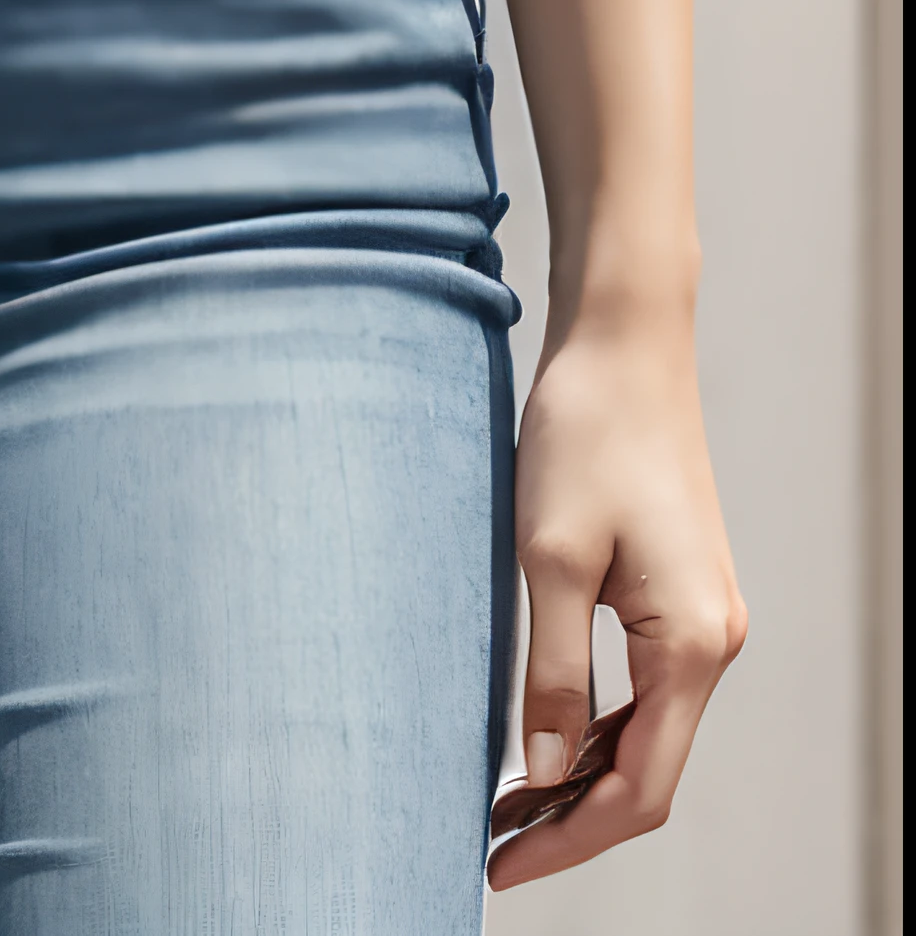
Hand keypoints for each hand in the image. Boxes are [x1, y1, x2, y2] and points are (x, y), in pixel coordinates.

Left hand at [489, 308, 746, 888]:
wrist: (624, 339)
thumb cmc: (585, 433)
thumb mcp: (551, 558)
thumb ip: (552, 674)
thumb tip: (541, 774)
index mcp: (692, 645)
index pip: (639, 788)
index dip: (568, 839)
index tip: (497, 866)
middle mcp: (713, 641)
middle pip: (650, 772)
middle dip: (573, 819)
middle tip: (491, 846)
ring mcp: (702, 616)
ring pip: (648, 732)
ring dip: (581, 774)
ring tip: (504, 806)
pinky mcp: (680, 590)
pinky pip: (645, 687)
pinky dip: (596, 724)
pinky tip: (542, 735)